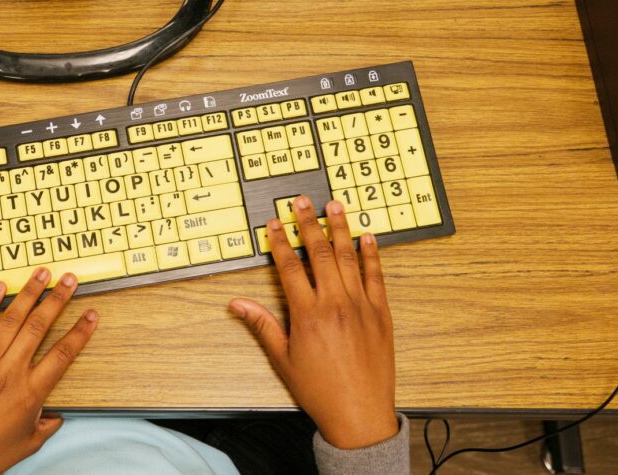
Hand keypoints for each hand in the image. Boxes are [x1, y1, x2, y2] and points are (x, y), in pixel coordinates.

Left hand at [0, 269, 98, 474]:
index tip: (91, 315)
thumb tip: (57, 415)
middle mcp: (10, 373)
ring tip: (41, 274)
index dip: (79, 332)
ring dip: (29, 294)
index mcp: (30, 393)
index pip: (62, 354)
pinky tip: (0, 288)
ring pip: (12, 320)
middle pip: (39, 327)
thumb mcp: (27, 443)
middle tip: (69, 280)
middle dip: (57, 300)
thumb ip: (46, 425)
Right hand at [229, 195, 396, 449]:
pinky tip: (367, 238)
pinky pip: (376, 277)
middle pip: (319, 254)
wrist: (359, 414)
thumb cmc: (319, 390)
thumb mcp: (282, 359)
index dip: (280, 243)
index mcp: (307, 315)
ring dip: (341, 229)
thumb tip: (236, 304)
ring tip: (335, 206)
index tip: (274, 223)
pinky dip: (372, 255)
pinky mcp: (381, 314)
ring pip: (349, 258)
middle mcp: (335, 304)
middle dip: (309, 224)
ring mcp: (361, 307)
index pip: (289, 267)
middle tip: (302, 201)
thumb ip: (261, 325)